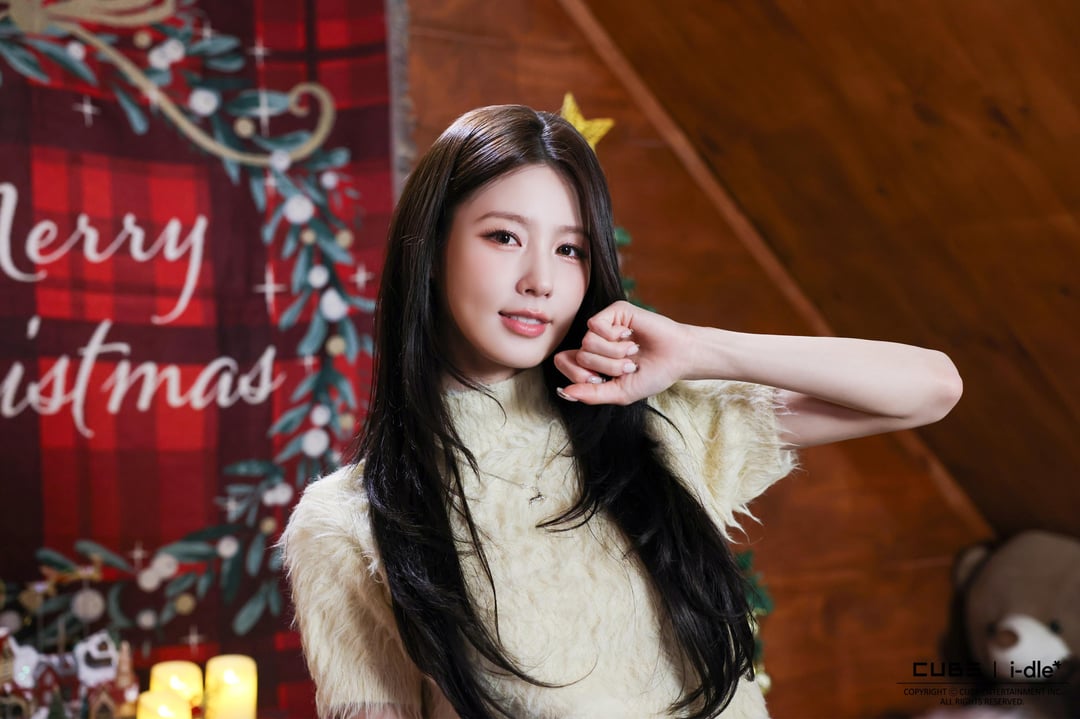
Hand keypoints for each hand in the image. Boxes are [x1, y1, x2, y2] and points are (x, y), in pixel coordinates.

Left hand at [553, 300, 690, 404]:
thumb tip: (564, 392)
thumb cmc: (651, 375)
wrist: (678, 358)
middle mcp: (594, 341)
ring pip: (587, 342)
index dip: (577, 375)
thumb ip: (591, 394)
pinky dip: (615, 338)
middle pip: (580, 356)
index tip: (601, 380)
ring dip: (614, 353)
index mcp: (592, 360)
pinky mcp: (614, 312)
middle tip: (628, 365)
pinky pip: (595, 325)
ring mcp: (604, 325)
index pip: (563, 362)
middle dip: (607, 367)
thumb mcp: (619, 392)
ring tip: (632, 352)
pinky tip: (631, 337)